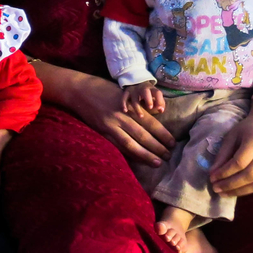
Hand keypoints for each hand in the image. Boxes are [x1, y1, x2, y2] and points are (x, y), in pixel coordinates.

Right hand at [53, 67, 173, 165]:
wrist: (80, 91)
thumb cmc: (104, 89)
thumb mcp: (124, 94)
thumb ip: (137, 106)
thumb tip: (155, 118)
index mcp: (130, 105)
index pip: (151, 123)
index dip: (163, 134)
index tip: (173, 143)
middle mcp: (121, 117)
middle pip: (143, 136)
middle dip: (158, 147)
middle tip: (168, 156)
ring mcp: (110, 126)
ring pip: (131, 145)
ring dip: (146, 155)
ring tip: (157, 163)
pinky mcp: (101, 133)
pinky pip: (118, 147)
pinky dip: (130, 155)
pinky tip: (139, 160)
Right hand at [123, 81, 163, 114]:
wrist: (136, 83)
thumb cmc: (148, 94)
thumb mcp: (155, 96)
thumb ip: (160, 103)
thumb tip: (161, 110)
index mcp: (152, 89)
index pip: (157, 93)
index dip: (159, 100)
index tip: (159, 109)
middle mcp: (142, 88)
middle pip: (145, 92)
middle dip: (148, 100)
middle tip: (150, 108)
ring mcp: (133, 90)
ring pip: (135, 98)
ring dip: (137, 108)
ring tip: (141, 116)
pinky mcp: (126, 92)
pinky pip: (124, 98)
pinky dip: (124, 104)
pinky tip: (125, 111)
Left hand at [210, 103, 252, 195]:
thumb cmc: (247, 129)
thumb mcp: (231, 136)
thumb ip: (222, 155)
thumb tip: (213, 174)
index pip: (239, 162)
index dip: (224, 172)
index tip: (212, 178)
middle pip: (250, 175)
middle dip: (230, 184)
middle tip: (216, 188)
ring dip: (239, 191)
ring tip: (224, 193)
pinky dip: (250, 190)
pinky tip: (237, 190)